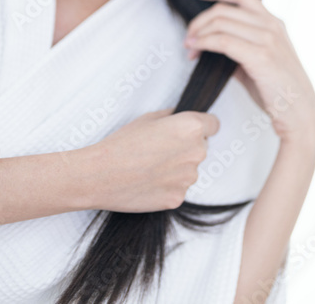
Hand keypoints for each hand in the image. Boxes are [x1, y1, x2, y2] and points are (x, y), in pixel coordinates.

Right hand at [84, 107, 219, 212]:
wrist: (101, 175)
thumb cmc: (121, 143)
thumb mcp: (147, 118)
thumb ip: (172, 117)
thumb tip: (180, 117)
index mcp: (191, 128)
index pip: (213, 125)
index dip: (202, 126)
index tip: (191, 131)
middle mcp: (196, 152)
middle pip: (201, 147)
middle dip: (185, 147)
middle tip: (159, 150)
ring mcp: (189, 178)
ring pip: (189, 169)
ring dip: (176, 168)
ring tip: (148, 167)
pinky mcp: (178, 197)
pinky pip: (178, 188)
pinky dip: (167, 186)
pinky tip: (147, 182)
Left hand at [184, 0, 314, 146]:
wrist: (300, 113)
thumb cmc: (279, 90)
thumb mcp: (259, 61)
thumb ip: (239, 48)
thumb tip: (211, 45)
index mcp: (274, 22)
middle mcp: (272, 25)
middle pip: (224, 9)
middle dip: (199, 21)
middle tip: (188, 37)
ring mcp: (268, 39)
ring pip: (221, 22)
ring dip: (199, 33)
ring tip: (189, 47)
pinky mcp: (261, 55)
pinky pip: (223, 41)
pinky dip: (204, 43)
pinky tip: (196, 50)